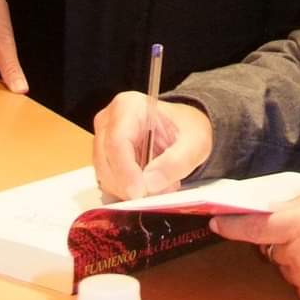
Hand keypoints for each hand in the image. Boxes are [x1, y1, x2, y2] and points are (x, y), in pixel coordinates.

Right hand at [93, 92, 213, 200]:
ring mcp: (103, 140)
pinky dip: (127, 191)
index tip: (140, 192)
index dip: (125, 171)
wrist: (184, 130)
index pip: (117, 142)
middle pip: (106, 161)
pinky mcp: (105, 158)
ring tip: (159, 186)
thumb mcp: (196, 142)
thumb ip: (176, 162)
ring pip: (105, 176)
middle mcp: (110, 121)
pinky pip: (108, 182)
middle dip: (129, 185)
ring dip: (130, 190)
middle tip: (158, 192)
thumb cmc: (188, 128)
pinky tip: (148, 186)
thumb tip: (150, 183)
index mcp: (129, 106)